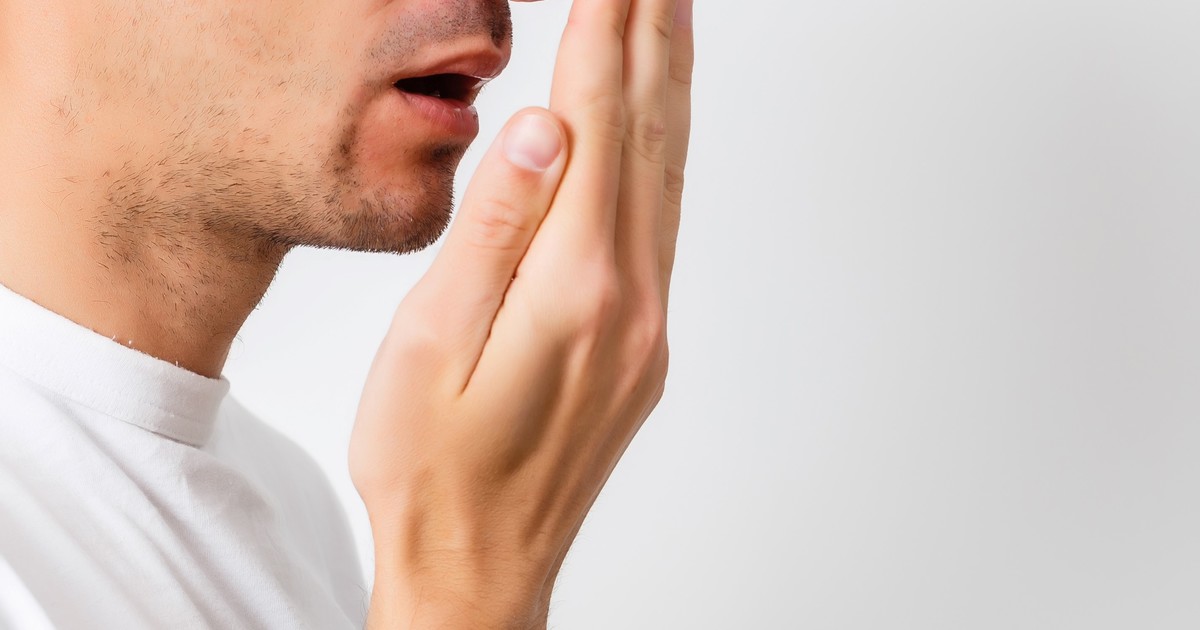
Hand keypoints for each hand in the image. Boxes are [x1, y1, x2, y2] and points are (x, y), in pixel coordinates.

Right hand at [348, 0, 693, 625]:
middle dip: (652, 36)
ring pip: (669, 175)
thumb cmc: (432, 469)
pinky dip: (665, 155)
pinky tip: (659, 128)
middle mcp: (631, 299)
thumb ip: (496, 230)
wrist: (479, 568)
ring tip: (671, 17)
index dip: (604, 34)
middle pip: (649, 136)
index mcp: (574, 288)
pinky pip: (666, 222)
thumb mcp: (433, 345)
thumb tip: (547, 126)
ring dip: (670, 87)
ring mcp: (648, 323)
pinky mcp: (644, 343)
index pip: (595, 126)